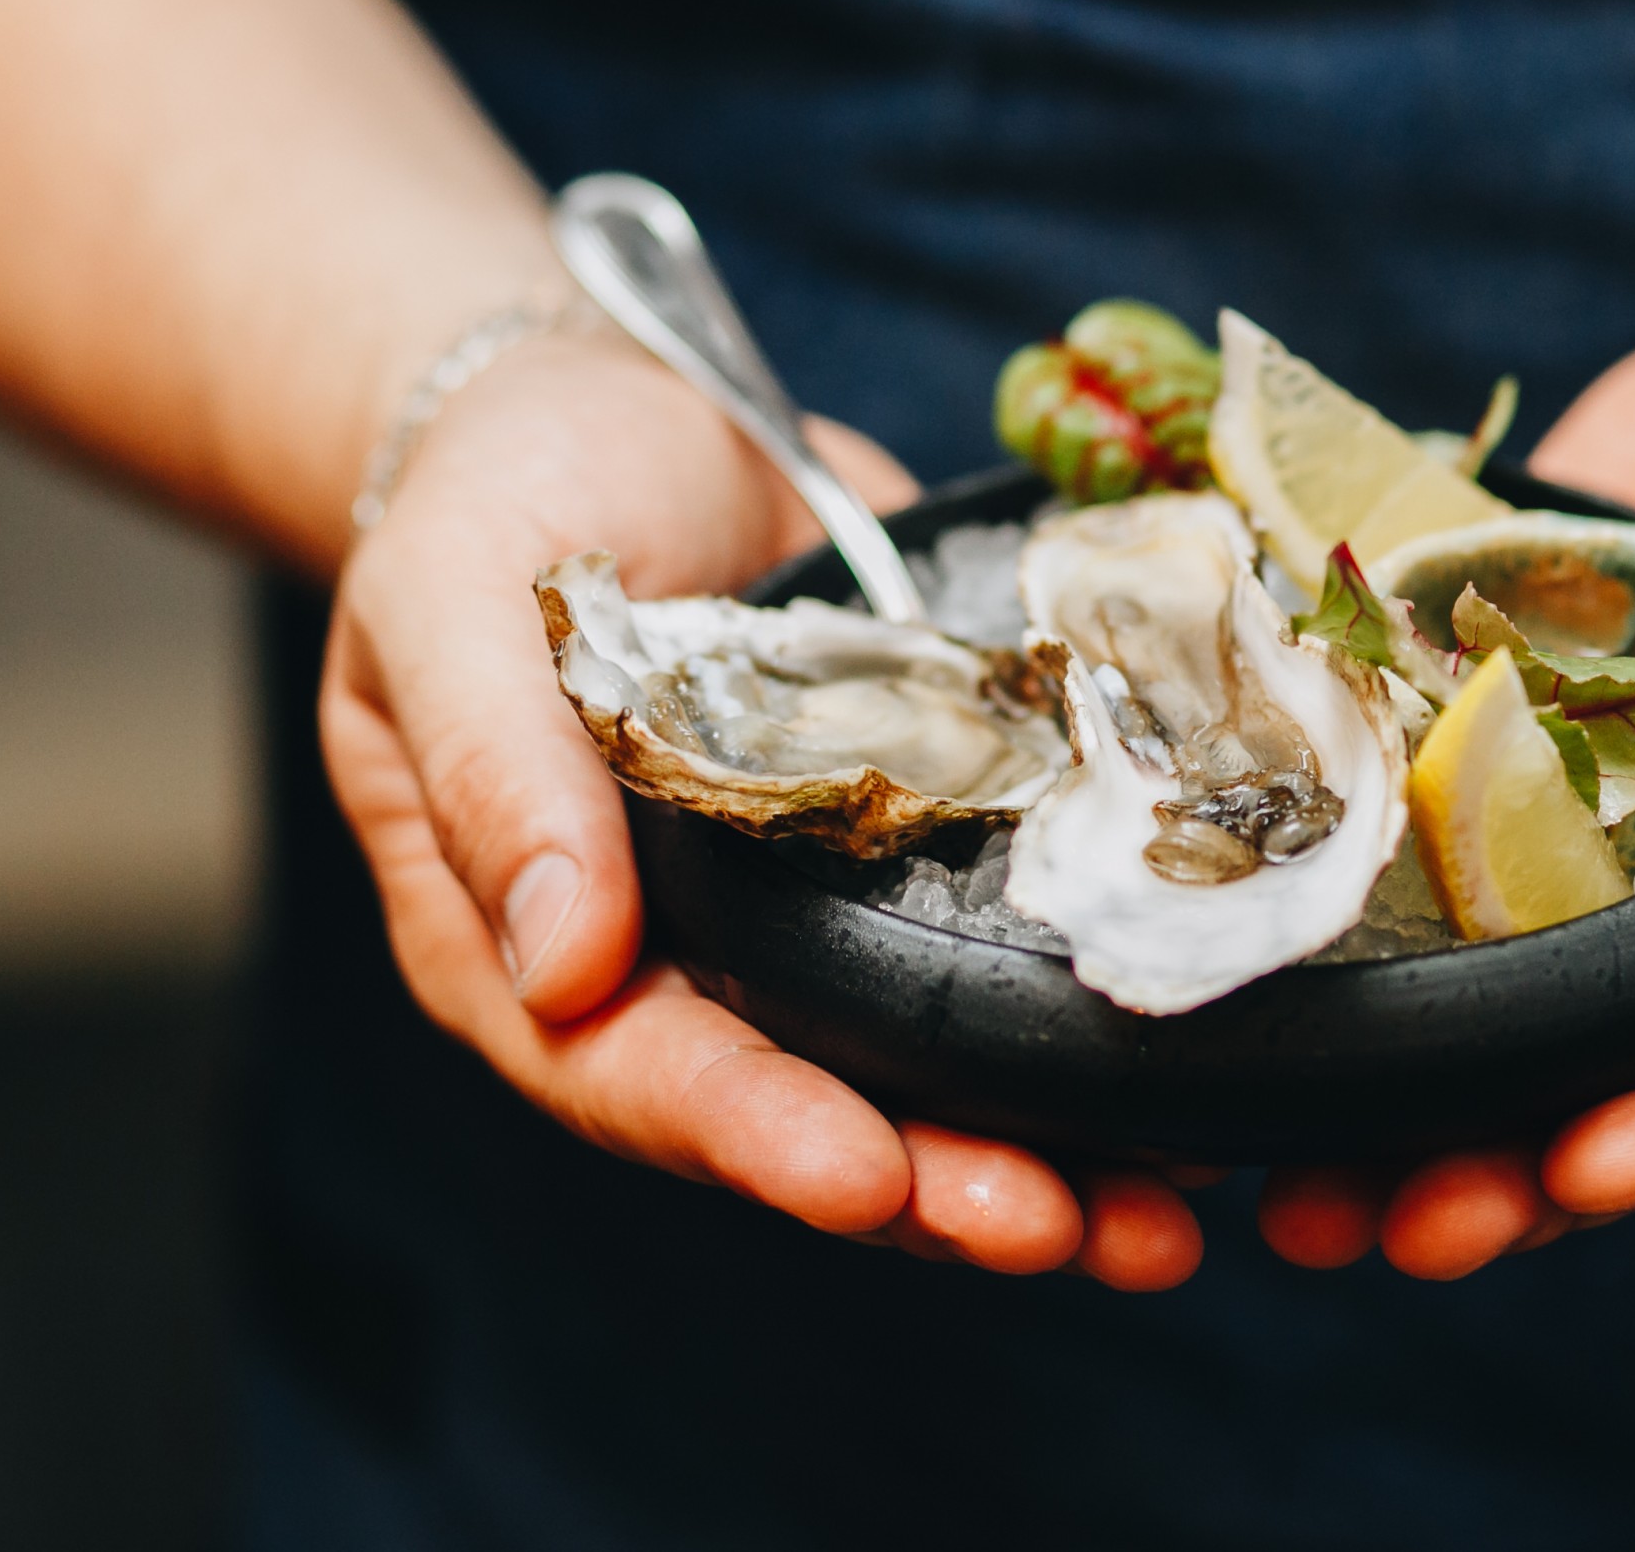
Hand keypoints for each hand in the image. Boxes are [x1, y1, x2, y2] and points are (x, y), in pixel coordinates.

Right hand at [320, 331, 1203, 1288]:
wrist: (622, 405)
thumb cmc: (501, 493)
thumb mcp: (450, 603)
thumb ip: (499, 773)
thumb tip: (562, 964)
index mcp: (525, 945)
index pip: (638, 1075)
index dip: (760, 1136)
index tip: (877, 1176)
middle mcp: (673, 965)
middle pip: (805, 1113)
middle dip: (938, 1187)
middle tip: (1074, 1228)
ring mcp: (796, 919)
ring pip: (914, 1069)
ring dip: (1036, 1148)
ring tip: (1162, 1212)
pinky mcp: (902, 853)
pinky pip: (985, 962)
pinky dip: (1073, 1026)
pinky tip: (1185, 1074)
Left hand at [1256, 288, 1634, 1276]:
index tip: (1592, 1168)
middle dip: (1519, 1180)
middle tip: (1392, 1223)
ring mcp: (1612, 864)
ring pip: (1516, 1032)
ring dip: (1410, 1122)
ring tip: (1289, 1191)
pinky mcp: (1502, 782)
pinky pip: (1425, 895)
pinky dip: (1342, 967)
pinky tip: (1238, 1015)